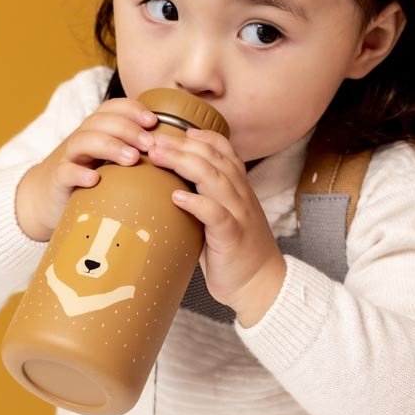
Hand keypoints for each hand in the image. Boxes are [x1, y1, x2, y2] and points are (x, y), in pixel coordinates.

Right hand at [15, 97, 158, 240]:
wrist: (48, 198)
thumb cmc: (92, 177)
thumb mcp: (113, 160)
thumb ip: (137, 151)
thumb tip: (177, 151)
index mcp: (98, 130)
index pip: (113, 107)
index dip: (132, 109)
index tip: (154, 121)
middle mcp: (82, 138)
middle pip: (101, 121)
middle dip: (127, 129)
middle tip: (149, 145)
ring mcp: (68, 158)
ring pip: (84, 141)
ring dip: (109, 146)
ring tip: (131, 159)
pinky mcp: (58, 180)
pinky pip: (65, 172)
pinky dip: (79, 173)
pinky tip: (95, 179)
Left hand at [147, 127, 285, 321]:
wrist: (261, 285)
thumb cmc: (234, 252)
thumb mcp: (221, 219)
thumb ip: (204, 201)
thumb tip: (168, 191)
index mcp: (239, 189)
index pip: (225, 151)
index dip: (202, 137)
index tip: (176, 130)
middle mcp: (241, 196)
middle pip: (213, 159)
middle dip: (181, 145)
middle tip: (152, 140)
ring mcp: (239, 214)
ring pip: (214, 179)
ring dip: (184, 164)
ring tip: (158, 157)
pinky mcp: (232, 237)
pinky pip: (216, 215)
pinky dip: (197, 203)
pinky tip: (176, 197)